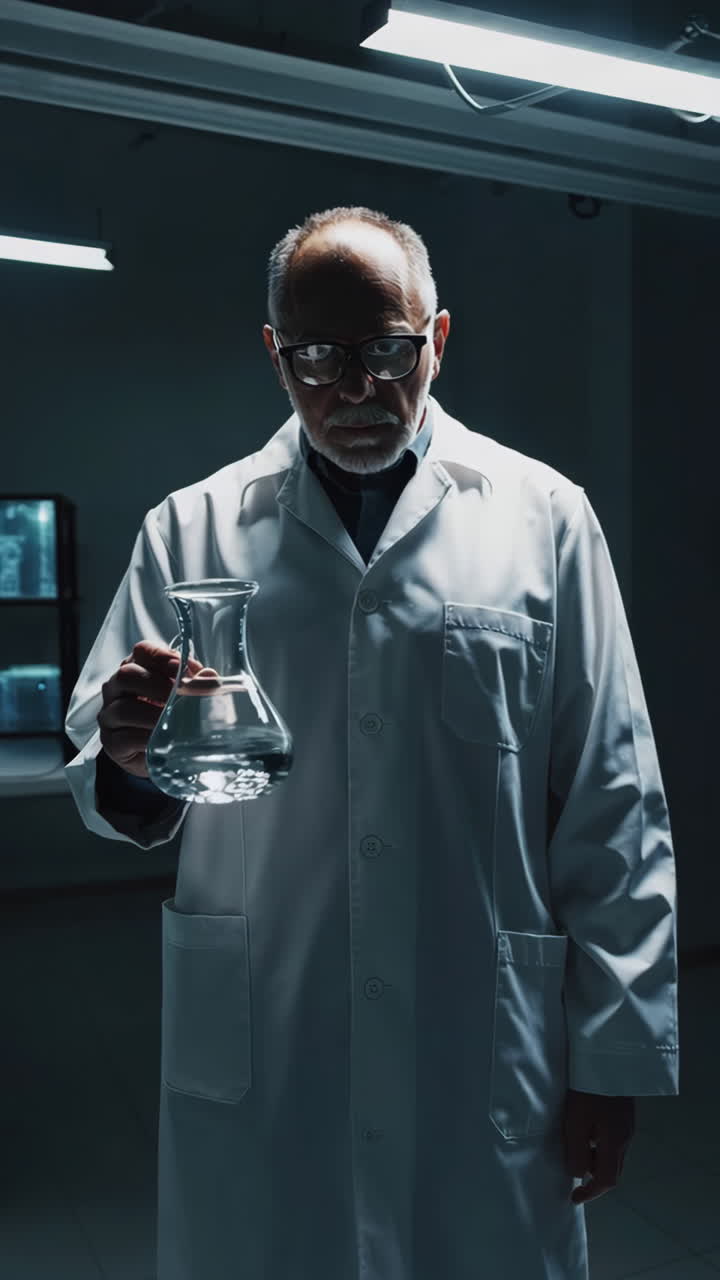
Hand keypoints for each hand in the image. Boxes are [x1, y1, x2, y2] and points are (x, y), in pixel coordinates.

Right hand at [98, 641, 203, 777]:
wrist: (156, 754)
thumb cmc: (169, 717)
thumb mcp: (184, 697)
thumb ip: (195, 685)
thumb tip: (210, 677)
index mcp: (136, 668)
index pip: (142, 651)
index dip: (161, 656)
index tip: (180, 667)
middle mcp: (117, 688)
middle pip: (126, 675)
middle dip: (156, 684)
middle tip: (178, 696)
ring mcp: (110, 715)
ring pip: (123, 708)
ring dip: (152, 714)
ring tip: (173, 721)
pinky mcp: (112, 742)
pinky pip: (124, 738)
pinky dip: (146, 738)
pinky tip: (161, 740)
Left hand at [563, 1088, 634, 1203]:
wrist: (606, 1058)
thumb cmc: (587, 1090)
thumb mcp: (575, 1123)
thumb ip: (577, 1152)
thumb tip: (578, 1174)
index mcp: (615, 1143)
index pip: (607, 1181)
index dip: (591, 1193)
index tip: (574, 1197)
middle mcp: (626, 1137)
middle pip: (613, 1170)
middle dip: (593, 1178)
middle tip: (574, 1173)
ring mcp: (628, 1125)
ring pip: (614, 1155)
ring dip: (596, 1160)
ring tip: (576, 1148)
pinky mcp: (626, 1114)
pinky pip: (614, 1140)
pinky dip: (601, 1145)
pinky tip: (587, 1131)